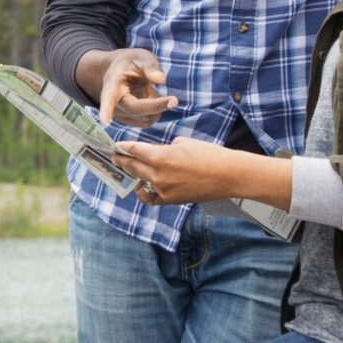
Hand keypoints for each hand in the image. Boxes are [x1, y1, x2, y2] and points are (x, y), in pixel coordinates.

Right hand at [97, 47, 178, 127]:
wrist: (120, 71)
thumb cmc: (131, 62)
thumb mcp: (141, 57)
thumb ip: (150, 66)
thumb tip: (161, 79)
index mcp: (112, 82)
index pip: (109, 96)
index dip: (106, 109)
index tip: (104, 121)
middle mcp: (113, 102)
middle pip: (135, 110)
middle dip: (155, 106)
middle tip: (174, 99)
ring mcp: (120, 114)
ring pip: (144, 118)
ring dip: (156, 106)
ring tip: (150, 89)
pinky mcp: (129, 121)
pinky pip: (147, 121)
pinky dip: (155, 111)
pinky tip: (150, 98)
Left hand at [115, 137, 248, 204]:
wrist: (227, 175)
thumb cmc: (208, 154)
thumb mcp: (182, 142)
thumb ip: (163, 148)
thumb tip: (154, 152)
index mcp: (160, 157)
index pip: (134, 151)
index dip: (124, 147)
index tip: (117, 146)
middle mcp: (158, 175)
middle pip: (132, 167)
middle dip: (122, 161)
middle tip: (115, 157)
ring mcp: (163, 190)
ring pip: (141, 182)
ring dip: (134, 175)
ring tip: (129, 170)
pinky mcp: (171, 200)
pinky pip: (151, 196)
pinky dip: (145, 191)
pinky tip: (142, 186)